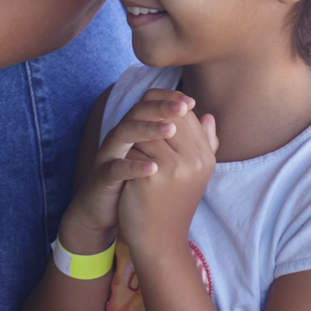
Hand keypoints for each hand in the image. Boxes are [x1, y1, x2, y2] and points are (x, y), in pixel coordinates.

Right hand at [61, 89, 196, 249]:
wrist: (106, 211)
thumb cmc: (137, 182)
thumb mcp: (164, 158)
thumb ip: (186, 137)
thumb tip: (209, 117)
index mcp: (135, 129)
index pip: (149, 103)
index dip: (168, 99)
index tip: (191, 102)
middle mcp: (121, 136)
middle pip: (138, 111)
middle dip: (161, 108)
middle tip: (183, 107)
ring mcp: (110, 154)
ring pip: (124, 132)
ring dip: (147, 130)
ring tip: (169, 130)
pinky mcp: (102, 176)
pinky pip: (116, 167)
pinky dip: (133, 166)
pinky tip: (152, 167)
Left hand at [118, 105, 216, 260]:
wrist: (160, 240)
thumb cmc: (173, 203)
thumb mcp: (195, 173)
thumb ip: (204, 142)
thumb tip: (206, 114)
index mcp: (206, 157)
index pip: (186, 114)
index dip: (164, 110)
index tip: (148, 119)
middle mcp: (195, 160)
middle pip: (168, 117)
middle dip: (149, 118)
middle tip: (133, 126)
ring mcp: (175, 167)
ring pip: (148, 129)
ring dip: (135, 134)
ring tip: (129, 146)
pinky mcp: (153, 175)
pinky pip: (135, 147)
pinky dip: (126, 150)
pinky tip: (122, 160)